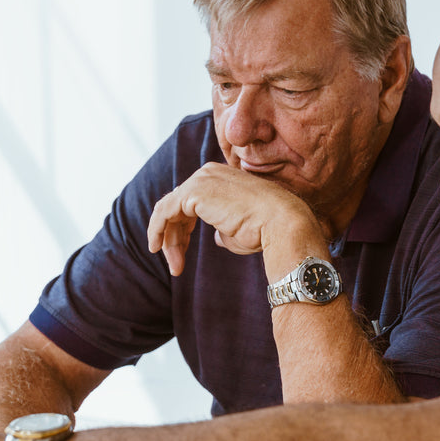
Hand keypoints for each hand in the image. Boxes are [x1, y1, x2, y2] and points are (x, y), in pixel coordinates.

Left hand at [147, 162, 320, 275]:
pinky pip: (164, 212)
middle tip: (175, 266)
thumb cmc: (267, 230)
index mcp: (221, 178)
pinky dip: (157, 230)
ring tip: (174, 266)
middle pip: (177, 206)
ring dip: (167, 240)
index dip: (184, 230)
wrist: (282, 223)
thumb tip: (216, 239)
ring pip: (169, 211)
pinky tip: (157, 248)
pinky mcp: (194, 192)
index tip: (181, 254)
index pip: (191, 202)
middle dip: (174, 237)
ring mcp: (201, 180)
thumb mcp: (240, 230)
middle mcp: (209, 173)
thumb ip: (223, 230)